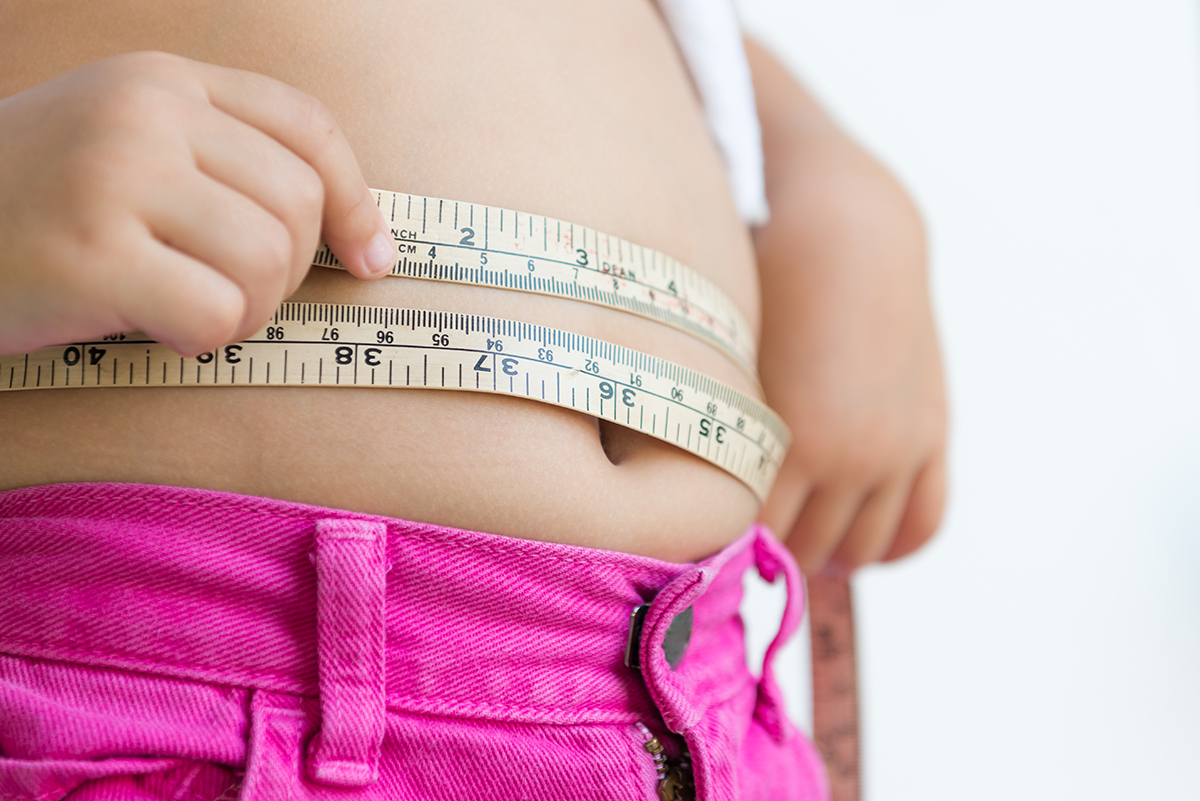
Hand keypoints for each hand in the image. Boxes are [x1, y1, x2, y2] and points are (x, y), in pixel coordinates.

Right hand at [0, 51, 393, 356]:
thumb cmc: (29, 205)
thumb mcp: (123, 148)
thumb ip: (221, 163)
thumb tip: (357, 234)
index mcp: (162, 80)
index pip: (308, 129)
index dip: (356, 201)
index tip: (370, 258)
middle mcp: (145, 113)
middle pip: (298, 205)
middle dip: (285, 272)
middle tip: (225, 293)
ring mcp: (114, 175)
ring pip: (267, 262)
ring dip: (244, 309)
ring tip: (183, 307)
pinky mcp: (90, 253)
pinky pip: (218, 316)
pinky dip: (202, 338)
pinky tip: (152, 325)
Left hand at [748, 40, 946, 575]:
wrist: (851, 236)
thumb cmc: (768, 290)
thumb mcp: (729, 364)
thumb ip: (717, 434)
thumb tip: (688, 495)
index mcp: (788, 440)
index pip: (752, 537)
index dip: (728, 550)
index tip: (707, 553)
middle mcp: (848, 456)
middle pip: (806, 552)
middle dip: (775, 560)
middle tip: (752, 556)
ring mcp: (896, 450)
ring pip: (863, 550)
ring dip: (831, 559)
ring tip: (804, 547)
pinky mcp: (932, 436)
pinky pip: (923, 523)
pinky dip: (893, 546)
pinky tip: (863, 542)